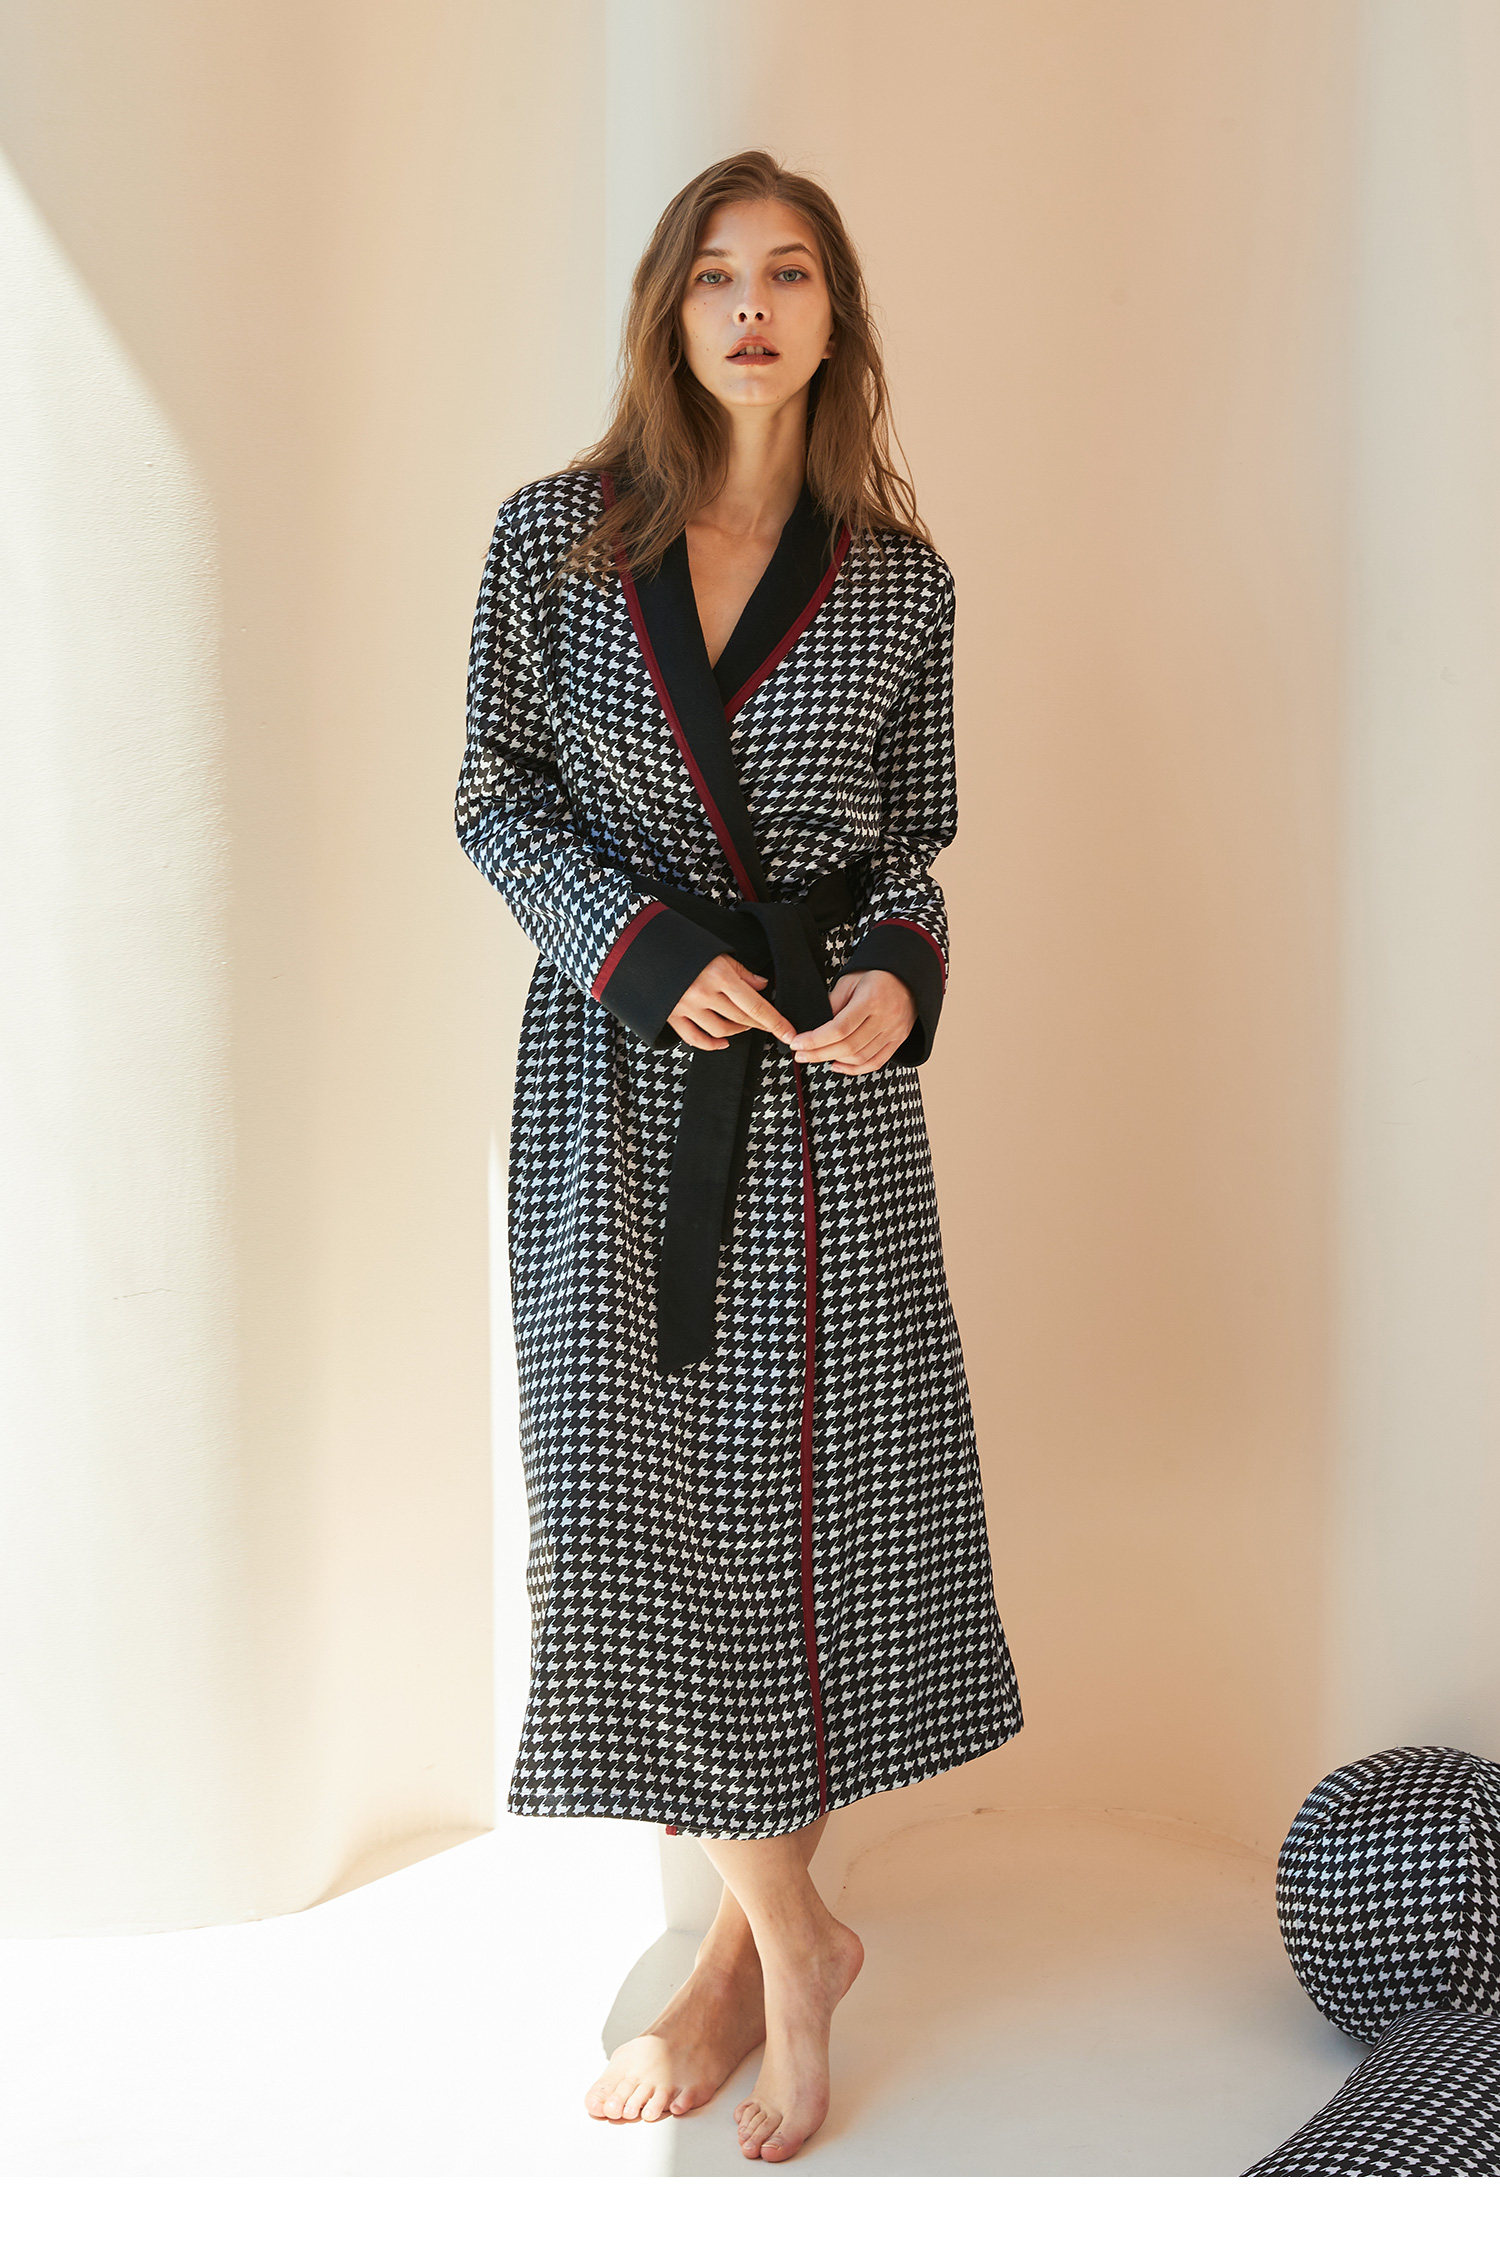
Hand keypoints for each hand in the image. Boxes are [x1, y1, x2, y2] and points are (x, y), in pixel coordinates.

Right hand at [668, 953, 797, 1052]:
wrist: (643, 944)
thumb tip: (762, 985)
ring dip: (738, 1031)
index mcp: (718, 975)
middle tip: (772, 1027)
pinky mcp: (671, 1015)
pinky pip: (695, 1038)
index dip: (774, 1022)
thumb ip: (741, 971)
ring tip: (746, 1025)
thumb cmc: (682, 943)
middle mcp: (703, 993)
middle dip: (760, 1025)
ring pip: (721, 1030)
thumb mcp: (716, 951)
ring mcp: (686, 1007)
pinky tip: (723, 1042)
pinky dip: (711, 1044)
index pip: (755, 1005)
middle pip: (741, 1018)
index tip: (788, 1033)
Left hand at [787, 969, 914, 1074]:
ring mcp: (894, 1032)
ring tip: (816, 1056)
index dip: (815, 1040)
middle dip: (819, 1054)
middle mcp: (885, 1018)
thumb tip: (815, 1027)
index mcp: (871, 999)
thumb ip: (832, 1003)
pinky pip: (875, 1062)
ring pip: (860, 1058)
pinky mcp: (898, 1040)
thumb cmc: (875, 976)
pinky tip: (838, 1065)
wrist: (906, 977)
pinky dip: (854, 1069)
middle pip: (848, 1046)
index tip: (798, 1043)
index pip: (839, 1028)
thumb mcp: (849, 981)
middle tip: (801, 1054)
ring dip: (834, 1061)